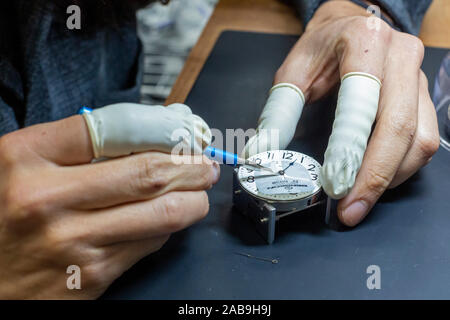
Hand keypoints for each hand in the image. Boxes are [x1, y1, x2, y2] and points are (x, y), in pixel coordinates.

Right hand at [0, 104, 218, 298]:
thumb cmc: (6, 216)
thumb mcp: (25, 166)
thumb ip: (79, 148)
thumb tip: (150, 134)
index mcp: (27, 158)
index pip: (116, 126)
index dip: (162, 127)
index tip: (183, 131)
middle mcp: (48, 198)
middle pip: (149, 172)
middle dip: (192, 166)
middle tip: (205, 162)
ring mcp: (73, 240)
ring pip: (163, 212)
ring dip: (194, 198)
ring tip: (201, 188)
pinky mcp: (92, 275)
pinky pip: (150, 243)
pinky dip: (169, 226)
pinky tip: (169, 216)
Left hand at [243, 1, 438, 225]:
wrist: (349, 27)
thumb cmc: (321, 48)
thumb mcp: (293, 71)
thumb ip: (280, 110)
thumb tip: (263, 153)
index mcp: (365, 42)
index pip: (362, 103)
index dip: (349, 149)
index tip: (333, 184)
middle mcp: (401, 57)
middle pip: (400, 128)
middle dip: (374, 176)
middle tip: (350, 209)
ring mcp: (417, 79)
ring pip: (419, 140)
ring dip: (390, 178)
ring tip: (358, 201)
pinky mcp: (423, 99)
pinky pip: (424, 142)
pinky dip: (400, 169)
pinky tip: (374, 182)